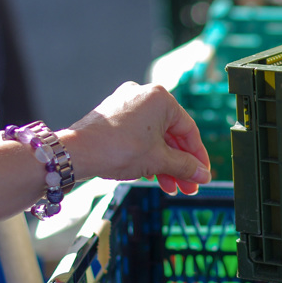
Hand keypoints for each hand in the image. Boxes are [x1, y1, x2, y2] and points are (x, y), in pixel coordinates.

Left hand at [62, 82, 210, 194]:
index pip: (189, 130)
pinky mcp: (114, 115)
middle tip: (189, 186)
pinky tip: (153, 175)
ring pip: (155, 138)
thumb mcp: (158, 160)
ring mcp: (127, 104)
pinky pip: (139, 136)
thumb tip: (203, 174)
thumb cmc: (117, 149)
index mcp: (160, 98)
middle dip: (180, 164)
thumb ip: (185, 166)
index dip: (198, 156)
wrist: (77, 153)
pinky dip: (148, 154)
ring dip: (165, 163)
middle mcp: (144, 96)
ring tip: (172, 187)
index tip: (203, 174)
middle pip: (171, 135)